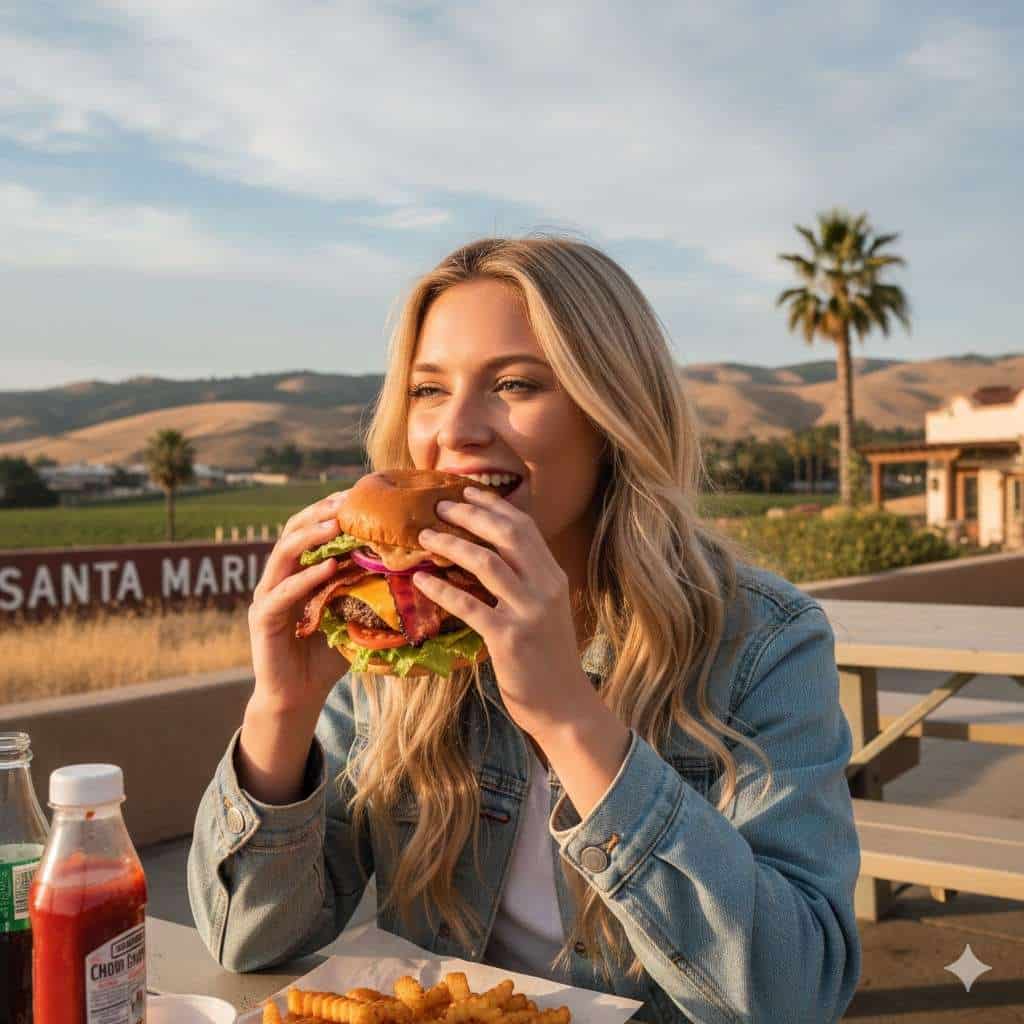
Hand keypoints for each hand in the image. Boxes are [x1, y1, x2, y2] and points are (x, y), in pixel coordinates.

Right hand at [247, 489, 351, 718]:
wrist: (298, 696)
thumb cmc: (328, 655)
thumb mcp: (354, 615)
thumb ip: (369, 591)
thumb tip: (413, 569)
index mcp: (298, 570)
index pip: (311, 528)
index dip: (331, 509)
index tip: (360, 493)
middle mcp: (279, 577)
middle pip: (294, 530)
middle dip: (321, 512)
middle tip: (348, 499)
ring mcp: (267, 596)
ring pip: (283, 553)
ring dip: (311, 536)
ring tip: (338, 524)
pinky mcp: (263, 619)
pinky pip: (283, 592)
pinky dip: (306, 577)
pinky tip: (329, 566)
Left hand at [411, 486, 597, 737]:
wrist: (563, 705)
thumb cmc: (547, 657)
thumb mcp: (545, 609)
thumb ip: (526, 580)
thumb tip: (487, 552)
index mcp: (553, 576)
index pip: (524, 527)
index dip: (492, 505)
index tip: (464, 491)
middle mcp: (545, 587)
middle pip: (506, 535)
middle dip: (469, 515)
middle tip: (438, 506)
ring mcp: (529, 612)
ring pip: (486, 563)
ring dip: (451, 545)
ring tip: (423, 537)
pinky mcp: (509, 638)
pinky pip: (469, 606)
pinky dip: (442, 590)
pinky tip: (421, 581)